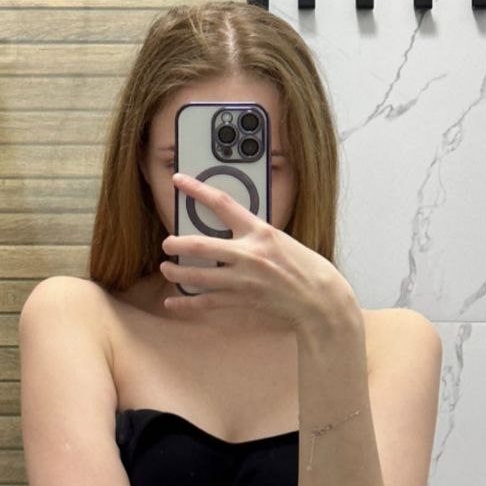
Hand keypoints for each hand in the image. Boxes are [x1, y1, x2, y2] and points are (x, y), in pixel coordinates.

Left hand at [159, 172, 361, 334]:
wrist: (319, 298)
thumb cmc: (304, 267)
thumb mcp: (279, 240)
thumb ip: (253, 235)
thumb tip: (229, 232)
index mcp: (259, 232)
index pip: (222, 204)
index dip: (198, 190)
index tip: (180, 181)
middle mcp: (248, 254)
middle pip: (199, 245)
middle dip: (175, 244)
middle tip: (167, 243)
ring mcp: (242, 279)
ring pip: (197, 276)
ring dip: (175, 273)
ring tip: (166, 269)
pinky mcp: (241, 300)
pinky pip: (205, 303)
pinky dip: (185, 304)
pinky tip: (171, 302)